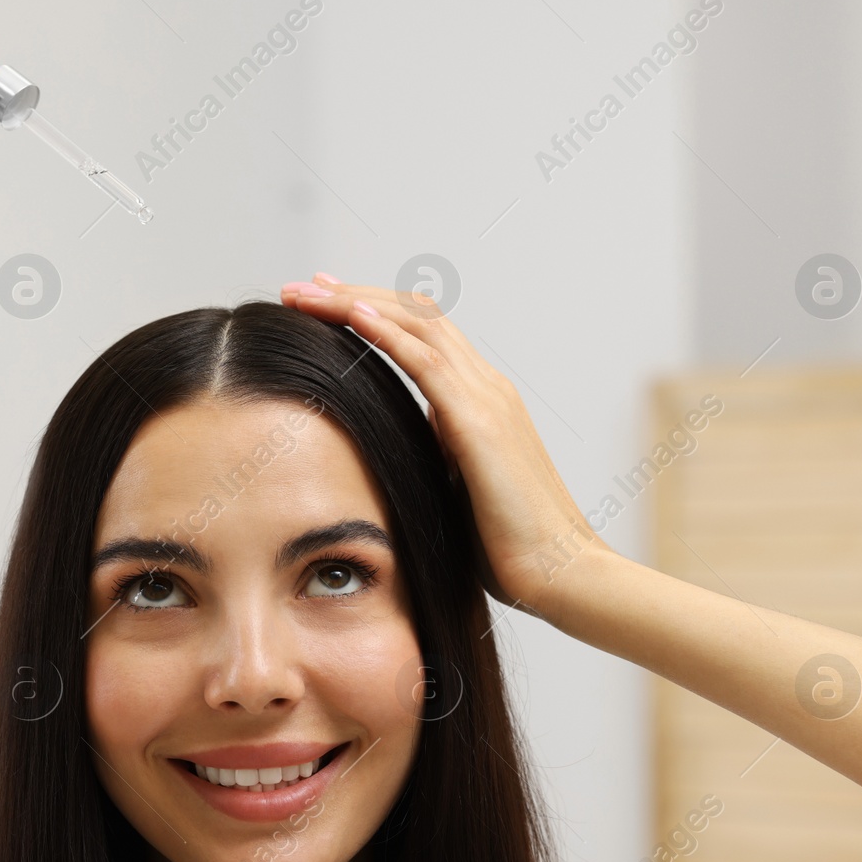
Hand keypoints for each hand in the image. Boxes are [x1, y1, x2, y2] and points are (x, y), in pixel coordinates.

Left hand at [280, 275, 612, 613]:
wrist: (563, 574)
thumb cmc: (510, 547)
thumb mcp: (458, 490)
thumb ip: (435, 459)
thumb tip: (398, 451)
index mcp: (480, 402)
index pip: (421, 335)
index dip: (371, 312)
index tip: (321, 303)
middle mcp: (487, 387)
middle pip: (415, 315)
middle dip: (352, 295)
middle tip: (299, 287)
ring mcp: (487, 399)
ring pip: (416, 324)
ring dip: (355, 303)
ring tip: (306, 293)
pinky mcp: (480, 423)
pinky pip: (426, 361)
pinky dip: (386, 332)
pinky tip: (351, 315)